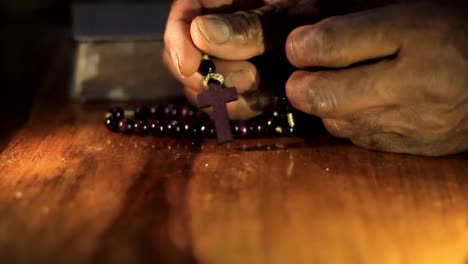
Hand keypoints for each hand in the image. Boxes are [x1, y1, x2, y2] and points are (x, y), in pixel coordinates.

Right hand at [163, 0, 325, 119]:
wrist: (363, 40)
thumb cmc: (338, 8)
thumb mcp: (299, 10)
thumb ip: (252, 25)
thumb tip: (199, 33)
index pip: (186, 9)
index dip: (177, 39)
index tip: (190, 67)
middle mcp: (227, 26)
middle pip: (190, 53)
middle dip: (213, 73)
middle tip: (251, 79)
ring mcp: (239, 55)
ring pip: (206, 81)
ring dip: (226, 95)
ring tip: (262, 92)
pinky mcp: (252, 79)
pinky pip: (229, 99)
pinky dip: (242, 106)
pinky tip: (267, 100)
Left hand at [285, 3, 467, 155]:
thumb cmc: (457, 30)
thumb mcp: (412, 8)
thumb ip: (356, 19)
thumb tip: (305, 35)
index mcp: (418, 33)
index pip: (332, 44)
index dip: (301, 46)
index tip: (298, 46)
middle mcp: (417, 83)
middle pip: (326, 97)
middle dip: (301, 87)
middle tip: (300, 77)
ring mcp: (418, 122)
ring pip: (338, 124)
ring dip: (326, 106)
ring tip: (337, 87)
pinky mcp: (420, 146)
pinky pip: (362, 140)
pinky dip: (351, 122)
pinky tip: (363, 106)